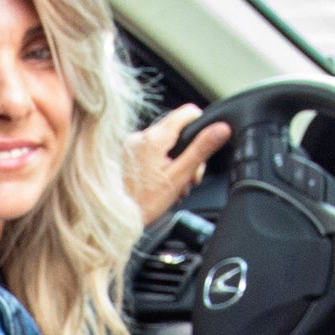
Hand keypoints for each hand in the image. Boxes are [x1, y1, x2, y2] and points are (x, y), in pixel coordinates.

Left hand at [131, 102, 229, 230]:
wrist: (112, 222)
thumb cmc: (141, 204)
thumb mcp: (179, 176)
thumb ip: (201, 149)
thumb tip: (222, 129)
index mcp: (154, 138)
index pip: (188, 112)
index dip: (202, 126)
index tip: (205, 145)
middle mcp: (138, 137)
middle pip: (177, 131)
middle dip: (188, 153)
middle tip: (190, 177)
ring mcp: (129, 147)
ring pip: (164, 144)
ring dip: (175, 162)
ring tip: (174, 185)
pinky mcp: (124, 157)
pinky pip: (149, 153)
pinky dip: (159, 165)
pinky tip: (160, 184)